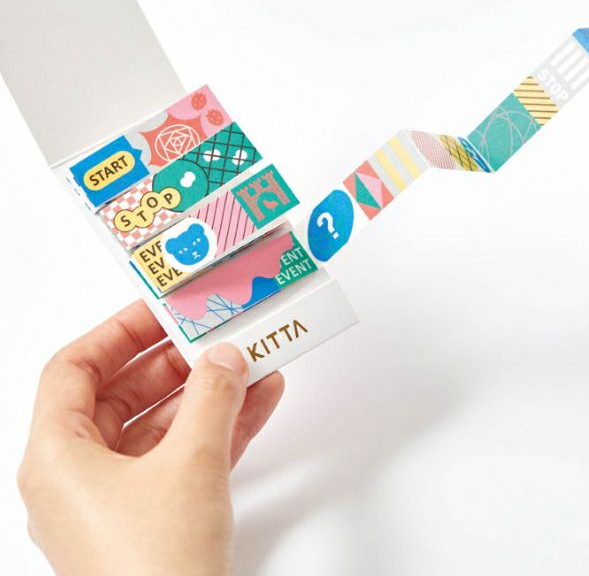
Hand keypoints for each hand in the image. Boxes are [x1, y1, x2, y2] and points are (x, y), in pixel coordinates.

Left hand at [17, 301, 283, 575]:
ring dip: (207, 394)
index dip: (117, 332)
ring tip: (248, 362)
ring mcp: (117, 501)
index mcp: (58, 457)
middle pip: (122, 394)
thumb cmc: (156, 567)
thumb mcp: (190, 462)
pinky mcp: (153, 519)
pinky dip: (219, 428)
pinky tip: (259, 403)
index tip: (160, 310)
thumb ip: (212, 396)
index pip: (73, 369)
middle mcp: (78, 477)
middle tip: (213, 334)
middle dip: (175, 362)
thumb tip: (224, 357)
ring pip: (160, 426)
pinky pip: (184, 457)